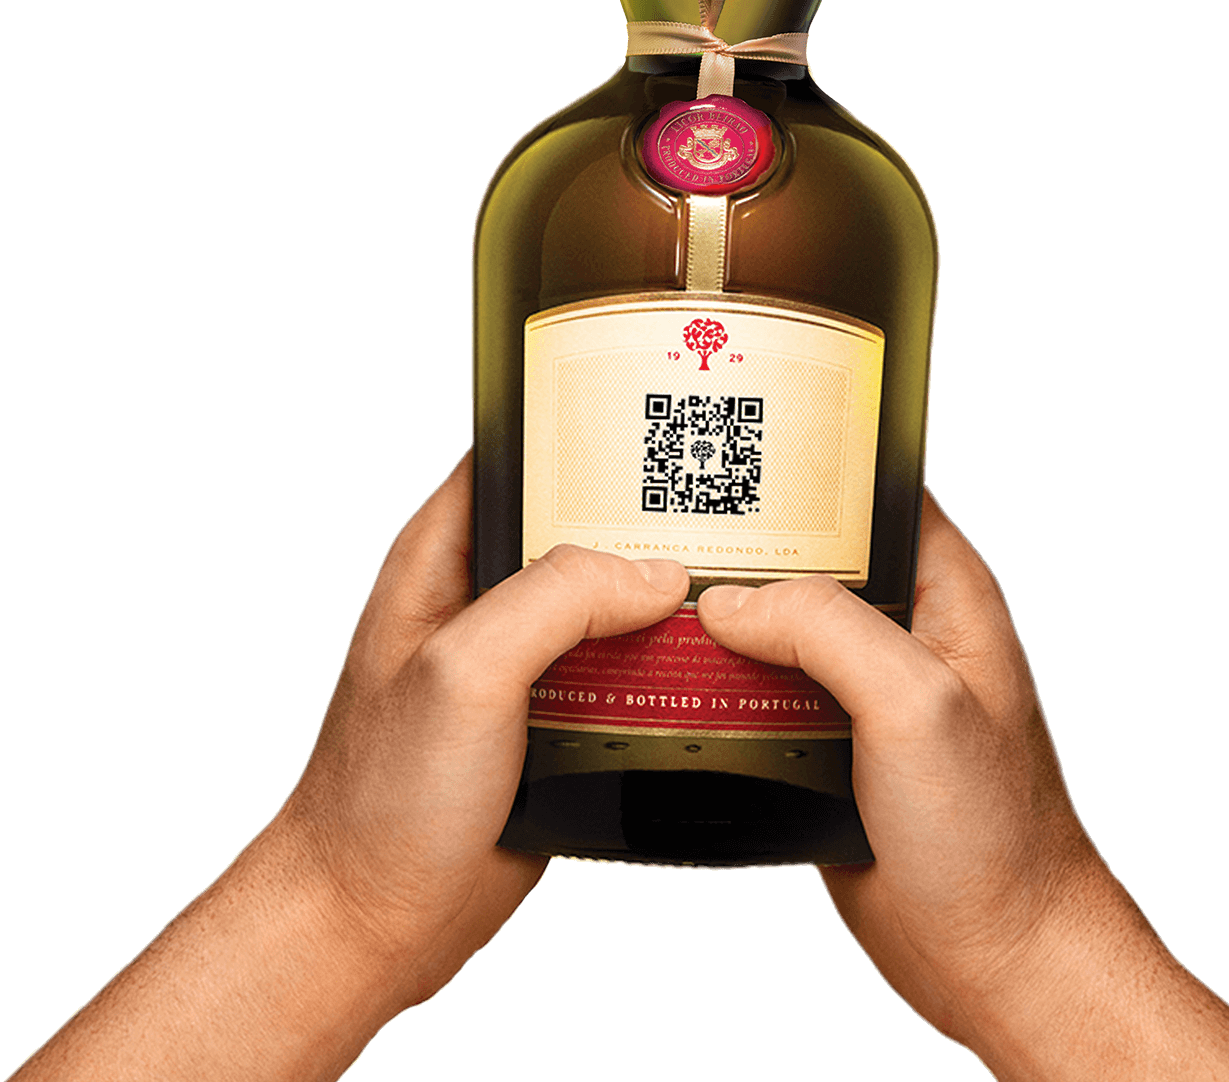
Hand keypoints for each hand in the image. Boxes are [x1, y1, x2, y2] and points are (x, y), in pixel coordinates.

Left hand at [274, 449, 690, 1008]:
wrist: (371, 923)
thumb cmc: (379, 797)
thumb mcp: (462, 670)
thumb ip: (554, 600)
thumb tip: (654, 574)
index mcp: (444, 557)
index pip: (523, 458)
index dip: (588, 435)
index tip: (662, 422)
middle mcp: (486, 601)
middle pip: (585, 531)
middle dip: (652, 524)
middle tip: (732, 512)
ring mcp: (523, 665)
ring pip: (613, 609)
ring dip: (667, 608)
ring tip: (739, 590)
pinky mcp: (557, 725)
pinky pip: (624, 680)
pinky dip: (668, 677)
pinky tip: (714, 674)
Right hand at [696, 491, 1228, 1078]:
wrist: (995, 957)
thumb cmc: (995, 832)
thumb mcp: (917, 702)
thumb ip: (826, 629)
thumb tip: (729, 602)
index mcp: (944, 590)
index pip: (873, 490)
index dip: (811, 460)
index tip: (738, 441)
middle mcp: (899, 630)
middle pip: (806, 556)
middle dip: (740, 541)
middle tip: (664, 518)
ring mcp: (857, 692)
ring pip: (772, 629)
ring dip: (717, 620)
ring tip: (647, 593)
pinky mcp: (819, 749)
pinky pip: (756, 699)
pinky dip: (712, 689)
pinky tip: (665, 680)